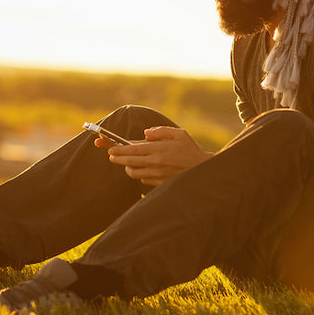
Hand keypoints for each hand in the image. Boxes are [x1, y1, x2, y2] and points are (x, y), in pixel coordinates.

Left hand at [95, 127, 211, 185]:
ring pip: (133, 173)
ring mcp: (157, 174)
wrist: (203, 169)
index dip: (118, 149)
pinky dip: (139, 174)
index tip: (109, 149)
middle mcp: (156, 162)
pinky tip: (141, 169)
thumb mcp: (179, 134)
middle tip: (112, 155)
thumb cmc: (190, 149)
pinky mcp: (160, 183)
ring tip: (126, 162)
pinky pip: (143, 179)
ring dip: (127, 167)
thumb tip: (145, 133)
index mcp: (159, 148)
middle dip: (117, 158)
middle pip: (128, 162)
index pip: (132, 149)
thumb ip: (160, 131)